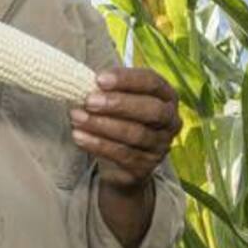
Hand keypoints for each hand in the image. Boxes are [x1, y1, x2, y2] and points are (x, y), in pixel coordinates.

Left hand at [69, 67, 181, 190]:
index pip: (152, 82)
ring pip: (135, 134)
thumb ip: (107, 89)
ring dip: (102, 124)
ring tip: (77, 117)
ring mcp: (160, 146)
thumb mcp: (117, 100)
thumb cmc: (118, 119)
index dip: (126, 79)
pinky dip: (98, 144)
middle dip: (118, 104)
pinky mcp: (145, 167)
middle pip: (151, 110)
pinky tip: (79, 136)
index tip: (99, 80)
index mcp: (166, 96)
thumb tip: (83, 80)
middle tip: (90, 101)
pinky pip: (123, 155)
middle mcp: (170, 121)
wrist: (118, 164)